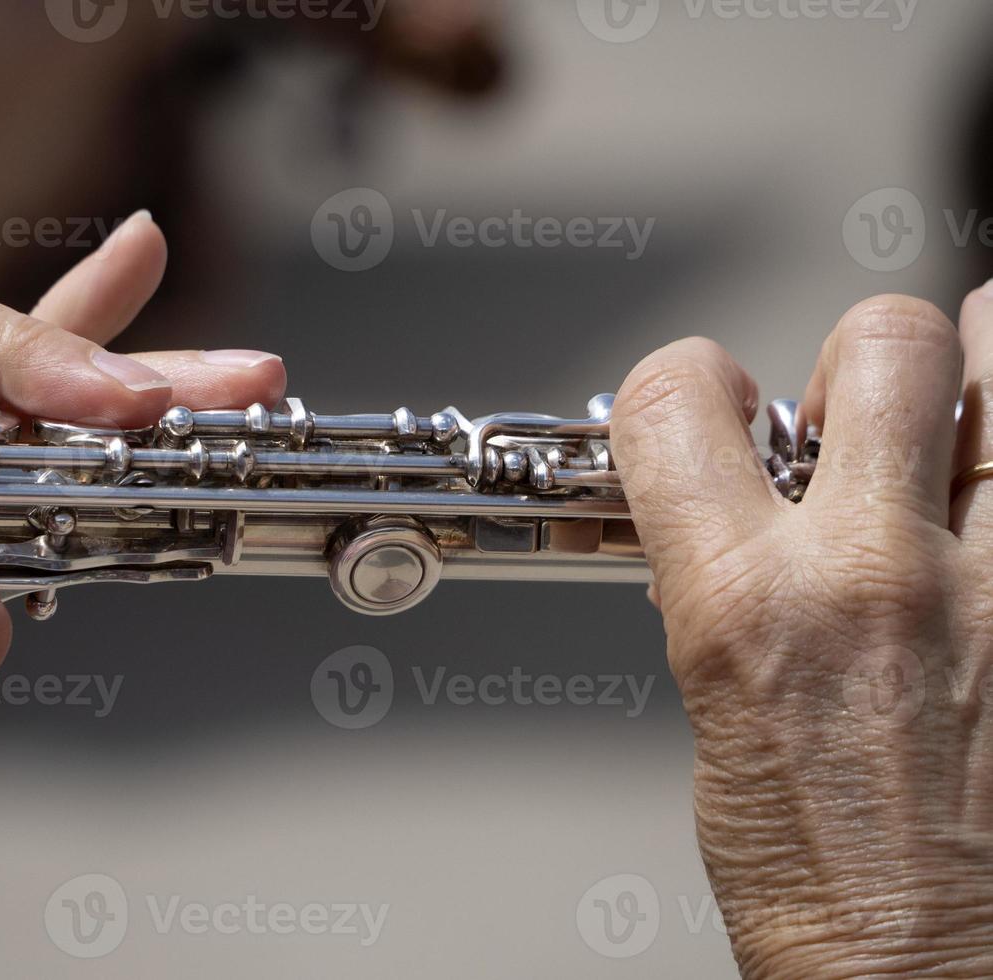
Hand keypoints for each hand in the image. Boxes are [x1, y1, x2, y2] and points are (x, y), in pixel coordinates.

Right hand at [612, 288, 992, 977]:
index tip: (707, 408)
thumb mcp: (715, 715)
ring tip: (956, 434)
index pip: (675, 401)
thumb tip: (744, 506)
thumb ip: (729, 583)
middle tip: (854, 420)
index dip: (683, 386)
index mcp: (746, 607)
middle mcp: (877, 577)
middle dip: (857, 361)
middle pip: (884, 340)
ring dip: (978, 379)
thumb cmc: (819, 886)